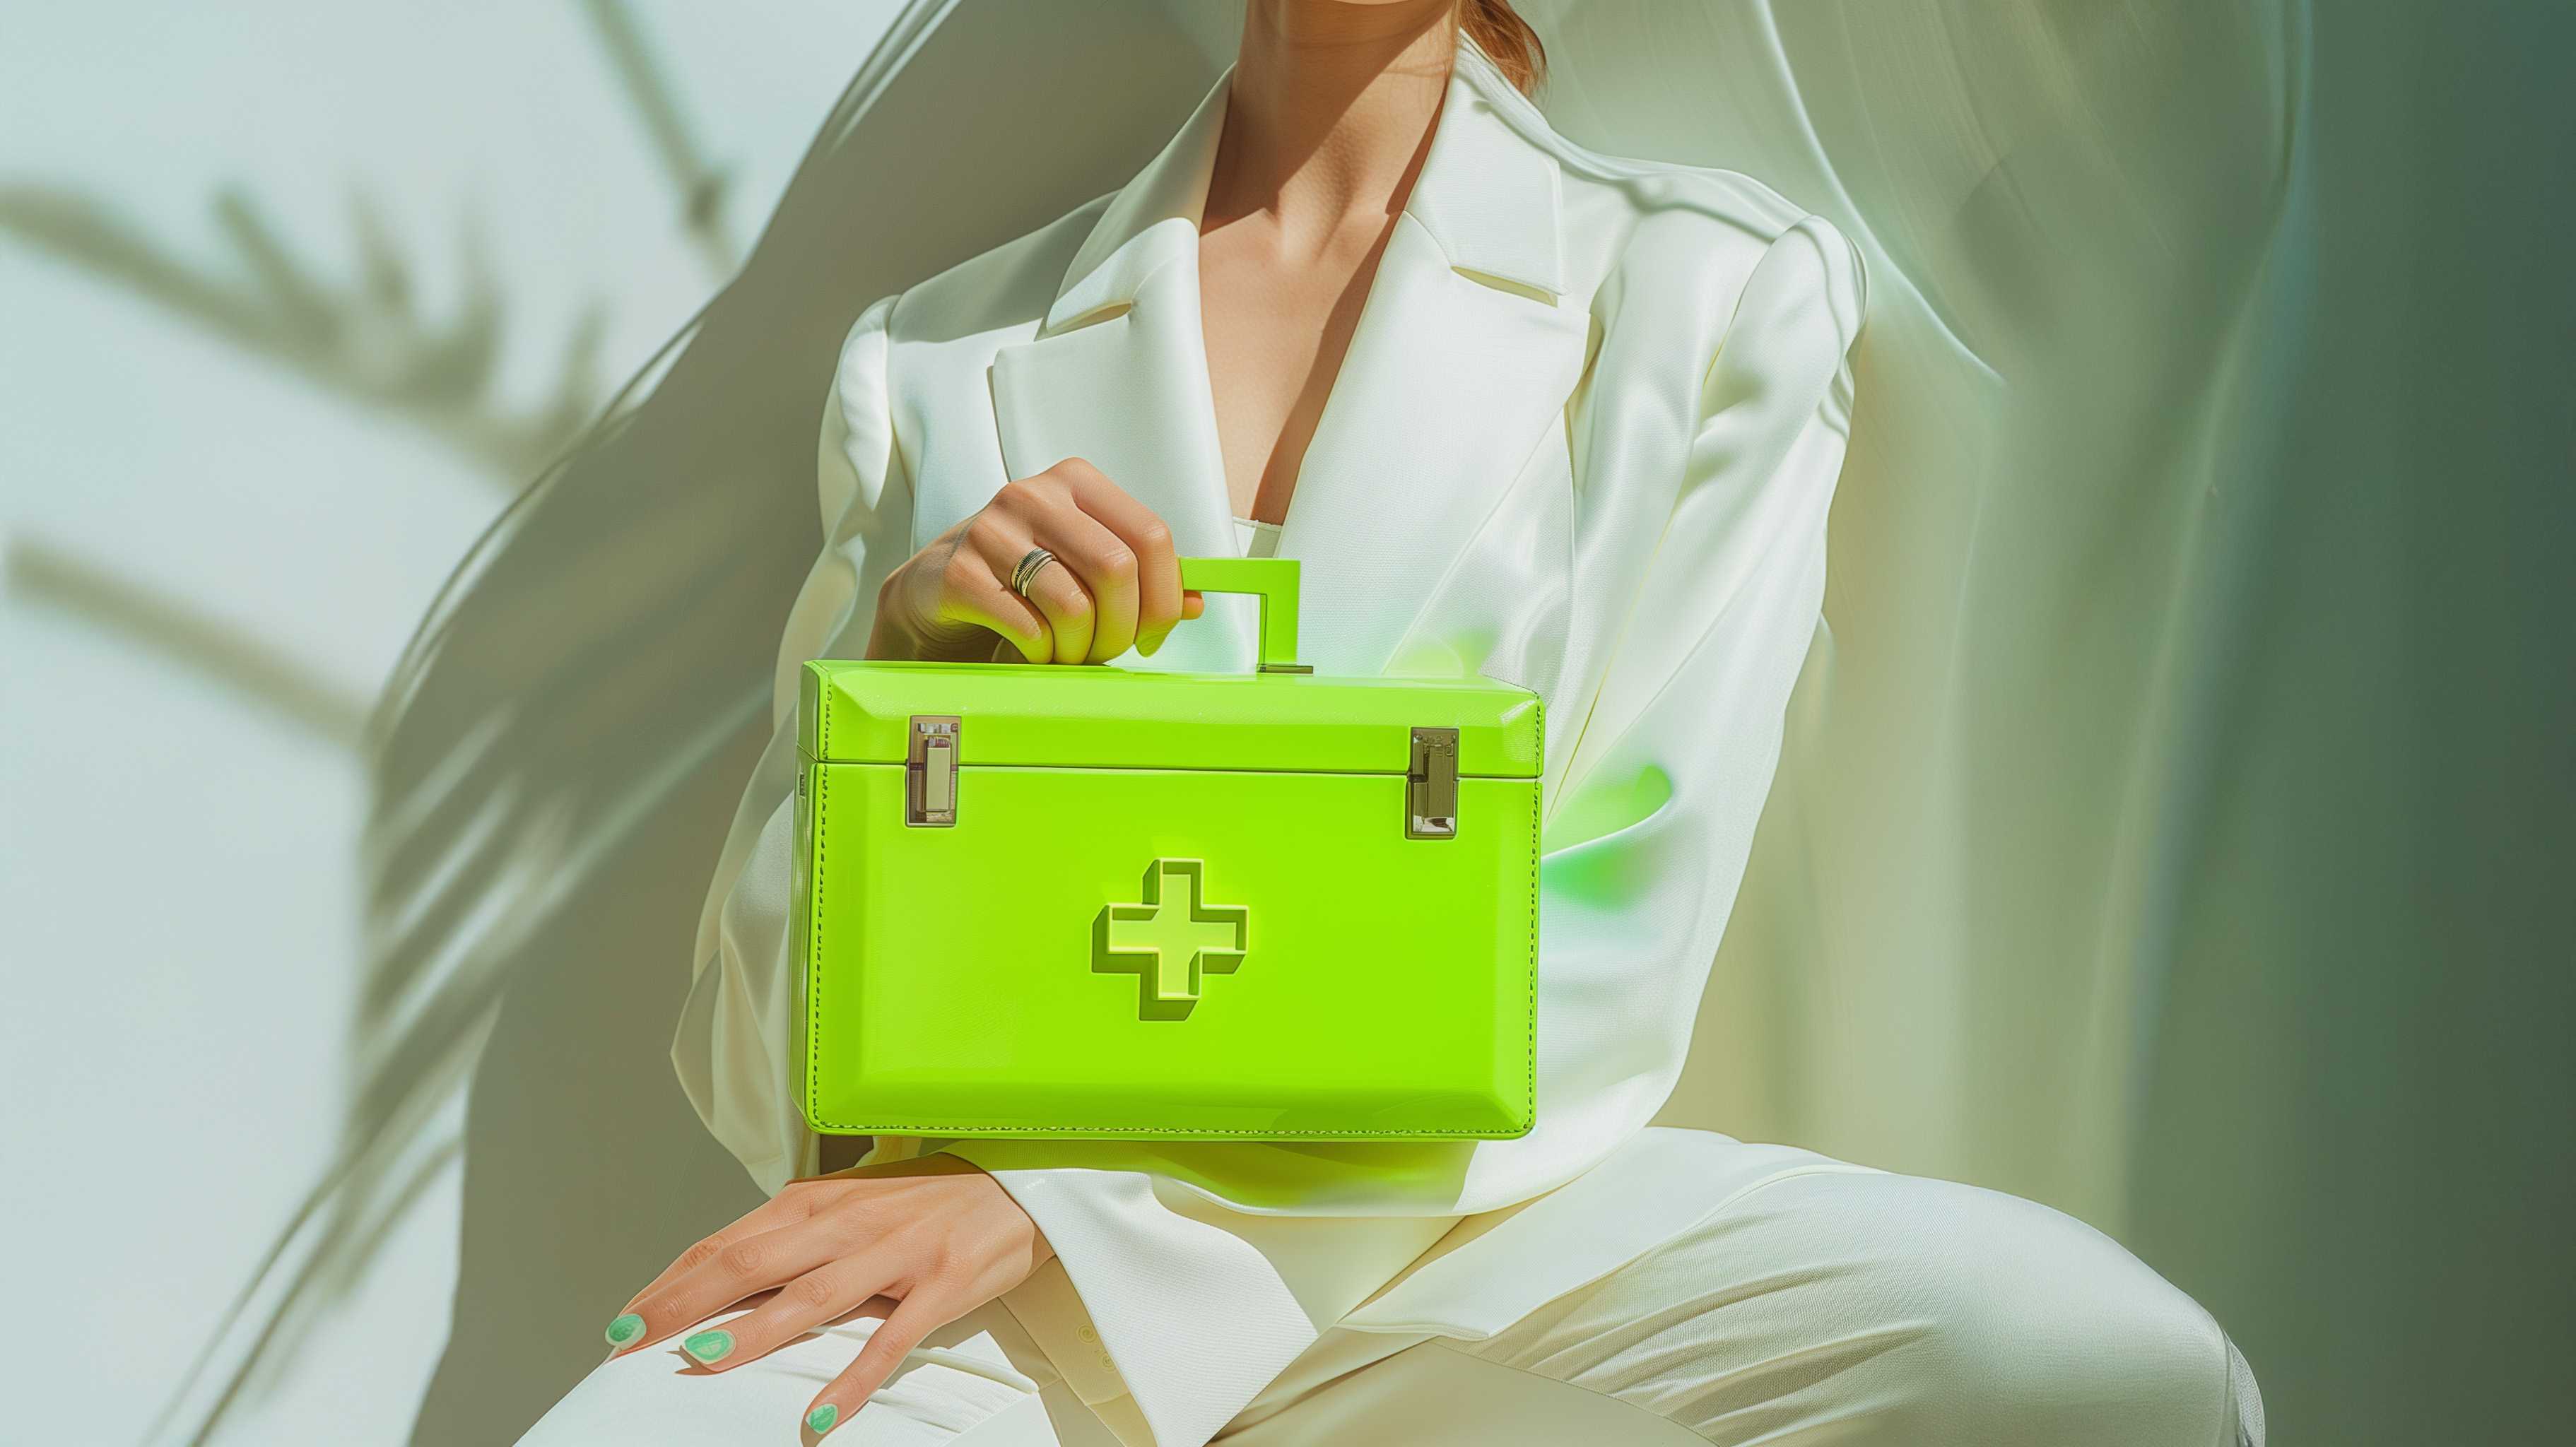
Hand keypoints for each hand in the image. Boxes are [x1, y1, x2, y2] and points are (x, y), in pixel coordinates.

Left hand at [602, 1155, 1053, 1434]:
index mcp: (817, 1202)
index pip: (727, 1241)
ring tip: (708, 1357)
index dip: (671, 1280)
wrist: (1019, 1179)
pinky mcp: (940, 1286)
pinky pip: (889, 1341)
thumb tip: (724, 1278)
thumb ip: (792, 1238)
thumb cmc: (926, 1198)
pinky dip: (852, 1380)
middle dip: (684, 1302)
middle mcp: (847, 1223)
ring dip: (757, 1329)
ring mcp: (895, 1254)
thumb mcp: (851, 1206)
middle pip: (752, 1262)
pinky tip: (819, 1416)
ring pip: (813, 1296)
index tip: (624, 1318)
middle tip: (630, 1337)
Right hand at [870, 457, 1204, 663]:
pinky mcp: (961, 572)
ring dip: (1081, 647)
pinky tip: (1036, 651)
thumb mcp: (1086, 566)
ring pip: (1072, 604)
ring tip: (1069, 653)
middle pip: (1116, 569)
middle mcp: (1035, 494)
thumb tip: (1195, 604)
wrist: (939, 589)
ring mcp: (993, 529)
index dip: (1165, 596)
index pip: (1151, 535)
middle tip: (1111, 652)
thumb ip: (1144, 578)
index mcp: (1079, 482)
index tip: (1155, 636)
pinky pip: (1028, 627)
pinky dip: (1043, 653)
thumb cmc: (1026, 577)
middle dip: (1123, 628)